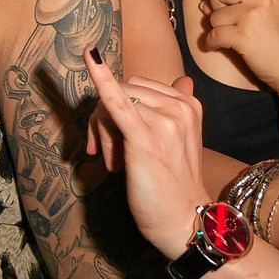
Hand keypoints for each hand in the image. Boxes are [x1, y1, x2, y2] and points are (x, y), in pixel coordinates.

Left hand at [84, 48, 205, 255]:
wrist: (185, 220)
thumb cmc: (177, 184)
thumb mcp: (181, 140)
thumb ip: (178, 107)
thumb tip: (184, 79)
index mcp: (188, 104)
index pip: (139, 86)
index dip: (119, 107)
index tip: (114, 137)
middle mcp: (180, 107)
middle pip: (125, 90)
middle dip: (105, 117)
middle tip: (106, 152)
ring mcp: (165, 121)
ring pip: (114, 102)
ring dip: (102, 131)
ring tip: (113, 162)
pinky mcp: (145, 138)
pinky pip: (118, 101)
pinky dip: (102, 79)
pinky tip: (90, 57)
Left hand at [204, 0, 278, 95]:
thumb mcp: (271, 11)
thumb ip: (242, 1)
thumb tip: (206, 2)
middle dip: (216, 6)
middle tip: (232, 20)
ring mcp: (254, 13)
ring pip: (213, 14)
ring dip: (218, 29)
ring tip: (239, 37)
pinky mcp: (245, 34)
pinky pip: (213, 34)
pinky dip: (214, 44)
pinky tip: (228, 48)